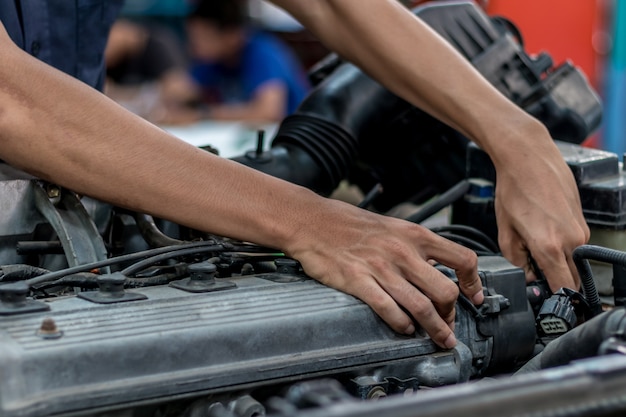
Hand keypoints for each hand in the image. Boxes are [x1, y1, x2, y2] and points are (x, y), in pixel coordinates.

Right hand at [286, 198, 483, 348]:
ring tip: (439, 339)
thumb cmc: (350, 224)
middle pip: (445, 291)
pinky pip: (389, 309)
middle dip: (451, 314)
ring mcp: (381, 268)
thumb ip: (414, 247)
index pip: (462, 259)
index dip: (473, 282)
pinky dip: (401, 324)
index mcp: (415, 235)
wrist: (313, 221)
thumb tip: (434, 269)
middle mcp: (403, 252)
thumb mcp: (392, 227)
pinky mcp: (359, 281)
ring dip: (434, 328)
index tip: (474, 297)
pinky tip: (404, 329)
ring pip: (421, 306)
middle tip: (449, 324)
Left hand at [494, 132, 588, 291]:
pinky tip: (543, 228)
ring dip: (556, 260)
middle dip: (555, 279)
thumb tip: (531, 275)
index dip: (557, 301)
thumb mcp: (506, 230)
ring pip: (573, 260)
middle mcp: (572, 240)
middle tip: (535, 271)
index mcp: (549, 246)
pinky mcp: (583, 221)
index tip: (551, 307)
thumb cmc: (514, 189)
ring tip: (534, 240)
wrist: (528, 157)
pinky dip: (561, 244)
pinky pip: (574, 244)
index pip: (563, 288)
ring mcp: (581, 230)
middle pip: (571, 276)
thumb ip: (518, 260)